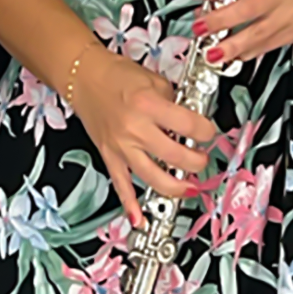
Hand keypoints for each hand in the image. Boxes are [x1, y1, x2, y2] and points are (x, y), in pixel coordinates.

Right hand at [66, 47, 215, 226]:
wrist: (83, 76)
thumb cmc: (115, 74)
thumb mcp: (154, 80)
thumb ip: (174, 101)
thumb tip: (191, 120)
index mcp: (148, 104)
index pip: (188, 125)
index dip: (206, 131)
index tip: (209, 132)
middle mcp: (134, 128)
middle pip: (175, 156)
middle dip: (197, 161)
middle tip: (203, 158)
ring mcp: (121, 146)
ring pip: (153, 177)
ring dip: (176, 186)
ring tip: (190, 186)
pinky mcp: (110, 155)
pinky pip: (121, 185)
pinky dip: (131, 205)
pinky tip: (140, 219)